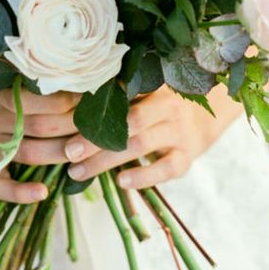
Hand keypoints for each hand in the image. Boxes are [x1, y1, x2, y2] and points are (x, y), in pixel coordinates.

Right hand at [0, 78, 80, 203]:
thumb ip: (26, 71)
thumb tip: (72, 70)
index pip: (41, 101)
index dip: (71, 99)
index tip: (92, 95)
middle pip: (42, 127)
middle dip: (75, 125)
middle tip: (98, 121)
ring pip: (30, 154)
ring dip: (62, 153)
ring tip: (88, 148)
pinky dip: (21, 193)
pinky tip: (44, 192)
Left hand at [63, 84, 242, 189]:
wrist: (203, 119)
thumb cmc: (158, 106)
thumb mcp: (143, 93)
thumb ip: (117, 95)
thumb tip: (66, 101)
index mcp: (153, 87)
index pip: (120, 97)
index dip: (93, 110)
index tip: (65, 121)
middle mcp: (168, 107)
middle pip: (128, 123)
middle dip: (95, 139)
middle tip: (68, 152)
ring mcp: (179, 132)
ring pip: (141, 145)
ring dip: (107, 161)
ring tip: (79, 172)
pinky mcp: (187, 157)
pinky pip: (166, 168)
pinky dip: (144, 176)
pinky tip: (121, 182)